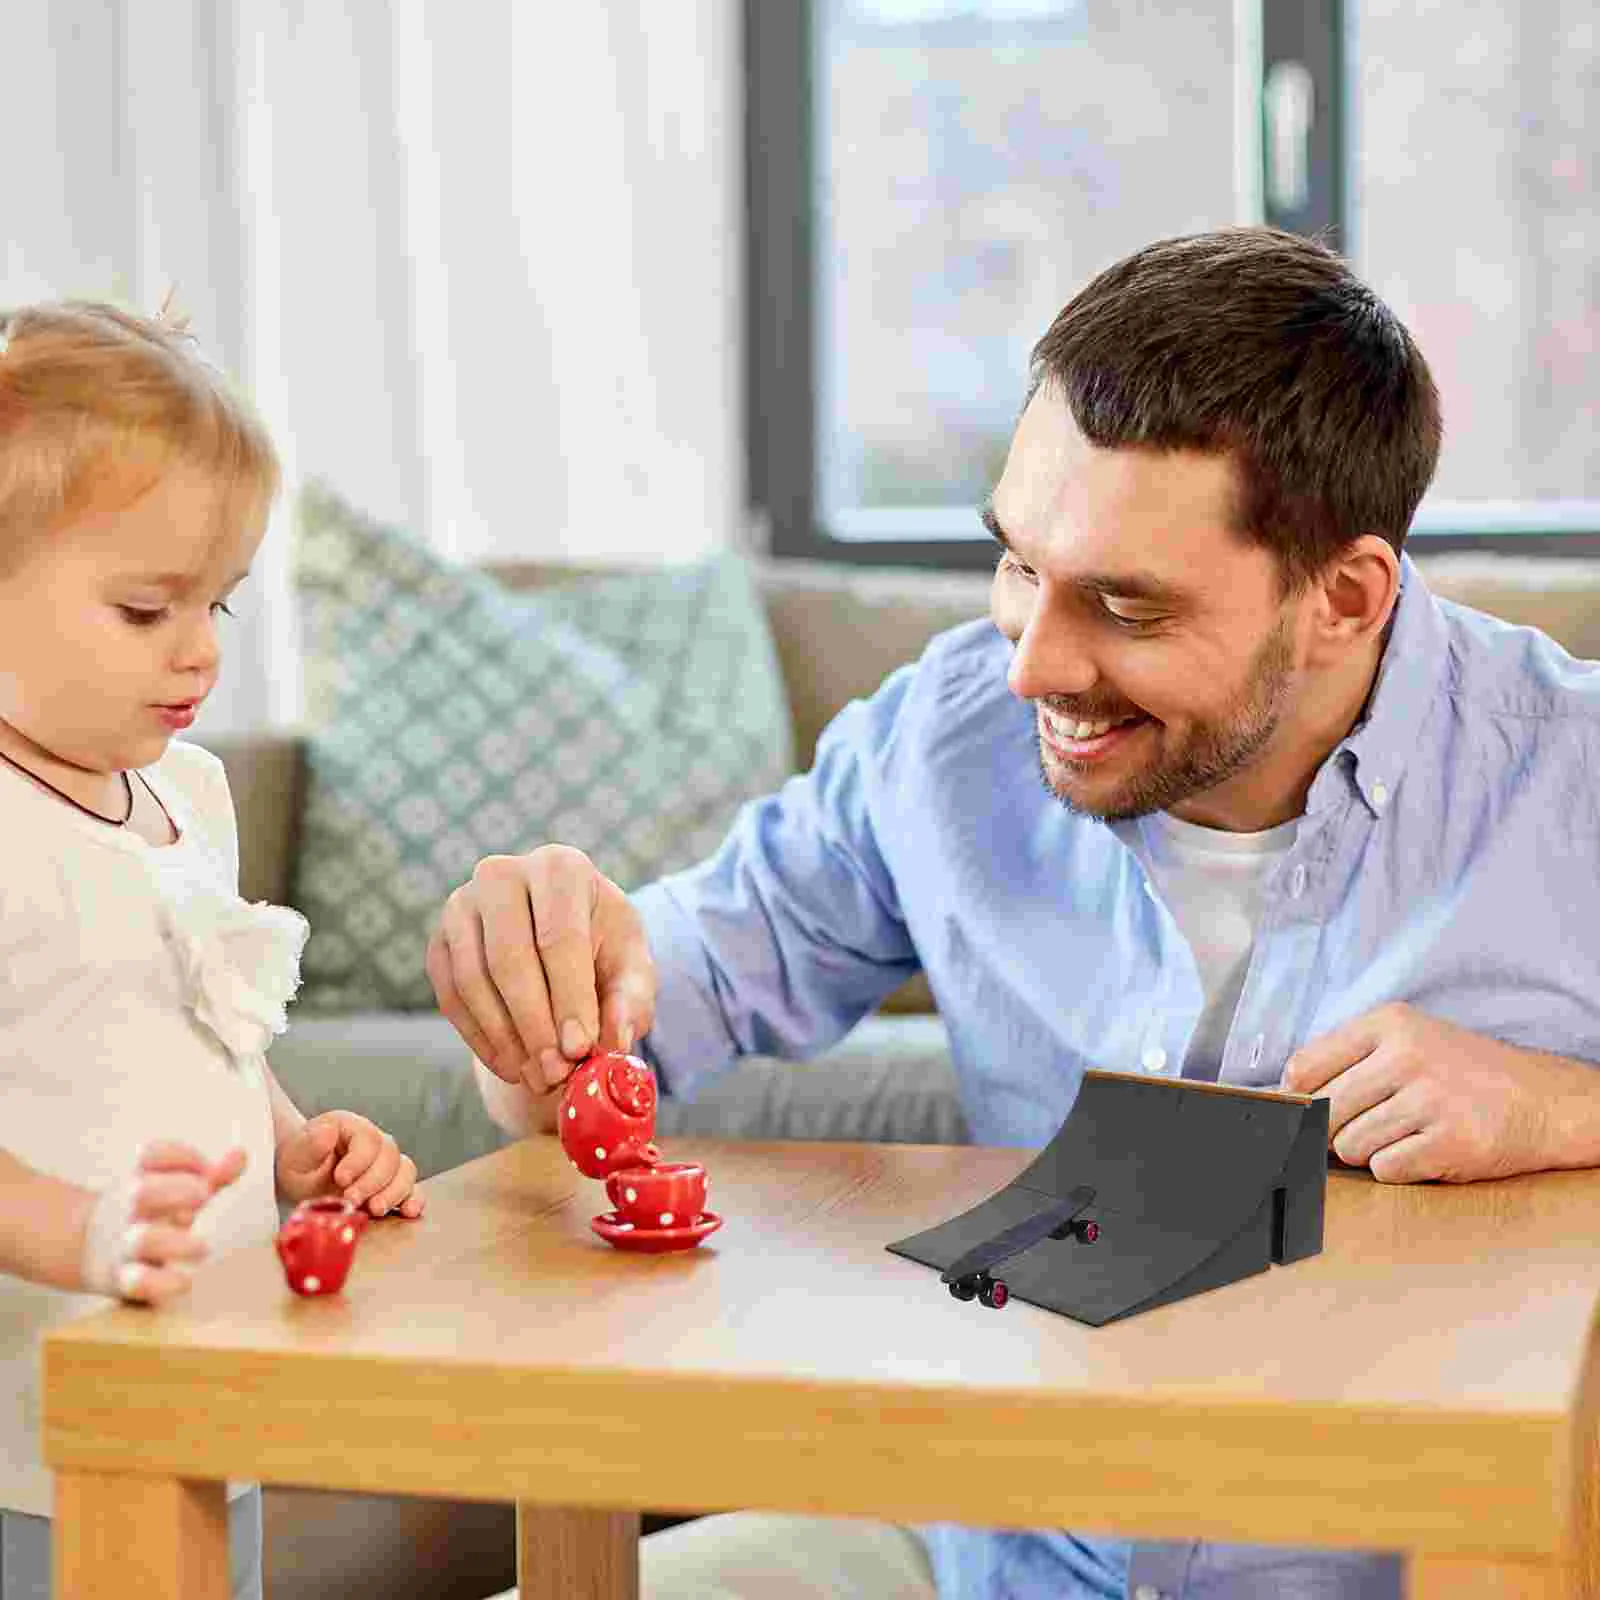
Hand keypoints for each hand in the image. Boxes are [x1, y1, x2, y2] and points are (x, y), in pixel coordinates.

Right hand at [80, 1142, 247, 1304]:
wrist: (90, 1250)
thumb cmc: (153, 1214)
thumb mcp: (178, 1191)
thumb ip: (214, 1177)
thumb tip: (241, 1154)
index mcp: (143, 1180)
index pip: (153, 1156)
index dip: (181, 1156)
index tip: (206, 1169)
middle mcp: (130, 1209)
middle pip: (142, 1192)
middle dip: (175, 1191)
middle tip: (204, 1196)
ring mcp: (124, 1244)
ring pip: (141, 1240)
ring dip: (173, 1242)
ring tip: (202, 1248)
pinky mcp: (122, 1279)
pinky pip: (135, 1282)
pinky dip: (159, 1282)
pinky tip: (184, 1282)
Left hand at [275, 1111, 423, 1217]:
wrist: (301, 1179)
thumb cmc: (299, 1164)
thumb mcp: (296, 1155)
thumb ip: (310, 1143)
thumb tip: (327, 1131)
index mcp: (352, 1127)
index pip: (368, 1139)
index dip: (358, 1161)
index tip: (340, 1179)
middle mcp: (375, 1142)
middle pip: (390, 1156)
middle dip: (372, 1181)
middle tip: (351, 1199)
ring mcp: (386, 1164)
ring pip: (405, 1171)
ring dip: (393, 1193)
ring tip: (374, 1209)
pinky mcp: (390, 1186)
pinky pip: (411, 1189)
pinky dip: (413, 1199)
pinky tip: (408, 1211)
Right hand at [426, 845, 656, 1091]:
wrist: (559, 941)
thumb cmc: (603, 950)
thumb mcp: (632, 968)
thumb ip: (630, 1002)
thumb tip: (612, 1043)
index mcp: (560, 868)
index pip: (559, 936)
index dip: (569, 997)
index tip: (579, 1049)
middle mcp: (502, 874)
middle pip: (509, 957)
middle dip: (534, 1025)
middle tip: (556, 1074)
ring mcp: (461, 905)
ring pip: (474, 980)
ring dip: (506, 1039)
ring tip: (539, 1078)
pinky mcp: (438, 942)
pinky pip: (451, 997)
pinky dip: (481, 1039)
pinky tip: (512, 1067)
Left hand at [1281, 1002, 1587, 1182]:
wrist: (1540, 1100)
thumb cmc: (1459, 1072)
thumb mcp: (1405, 1040)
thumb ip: (1346, 1059)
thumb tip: (1284, 1098)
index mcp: (1387, 1024)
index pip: (1305, 1067)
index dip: (1295, 1097)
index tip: (1302, 1109)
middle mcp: (1407, 1056)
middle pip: (1325, 1111)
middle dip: (1333, 1130)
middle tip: (1363, 1127)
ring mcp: (1430, 1099)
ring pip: (1351, 1145)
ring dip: (1367, 1150)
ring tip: (1400, 1134)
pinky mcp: (1450, 1142)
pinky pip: (1385, 1169)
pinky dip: (1396, 1167)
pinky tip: (1422, 1149)